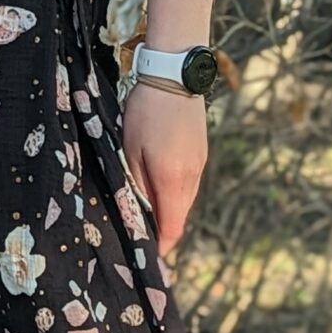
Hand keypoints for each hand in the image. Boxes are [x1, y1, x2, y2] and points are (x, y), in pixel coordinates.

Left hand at [121, 81, 208, 256]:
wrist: (174, 75)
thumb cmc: (146, 112)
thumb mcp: (130, 150)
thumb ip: (137, 186)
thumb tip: (139, 216)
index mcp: (173, 179)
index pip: (172, 227)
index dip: (162, 246)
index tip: (150, 257)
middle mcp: (192, 176)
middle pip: (180, 216)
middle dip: (163, 230)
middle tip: (143, 238)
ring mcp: (200, 163)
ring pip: (185, 199)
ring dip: (169, 209)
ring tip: (147, 212)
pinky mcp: (201, 152)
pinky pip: (189, 183)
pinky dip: (175, 192)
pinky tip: (159, 184)